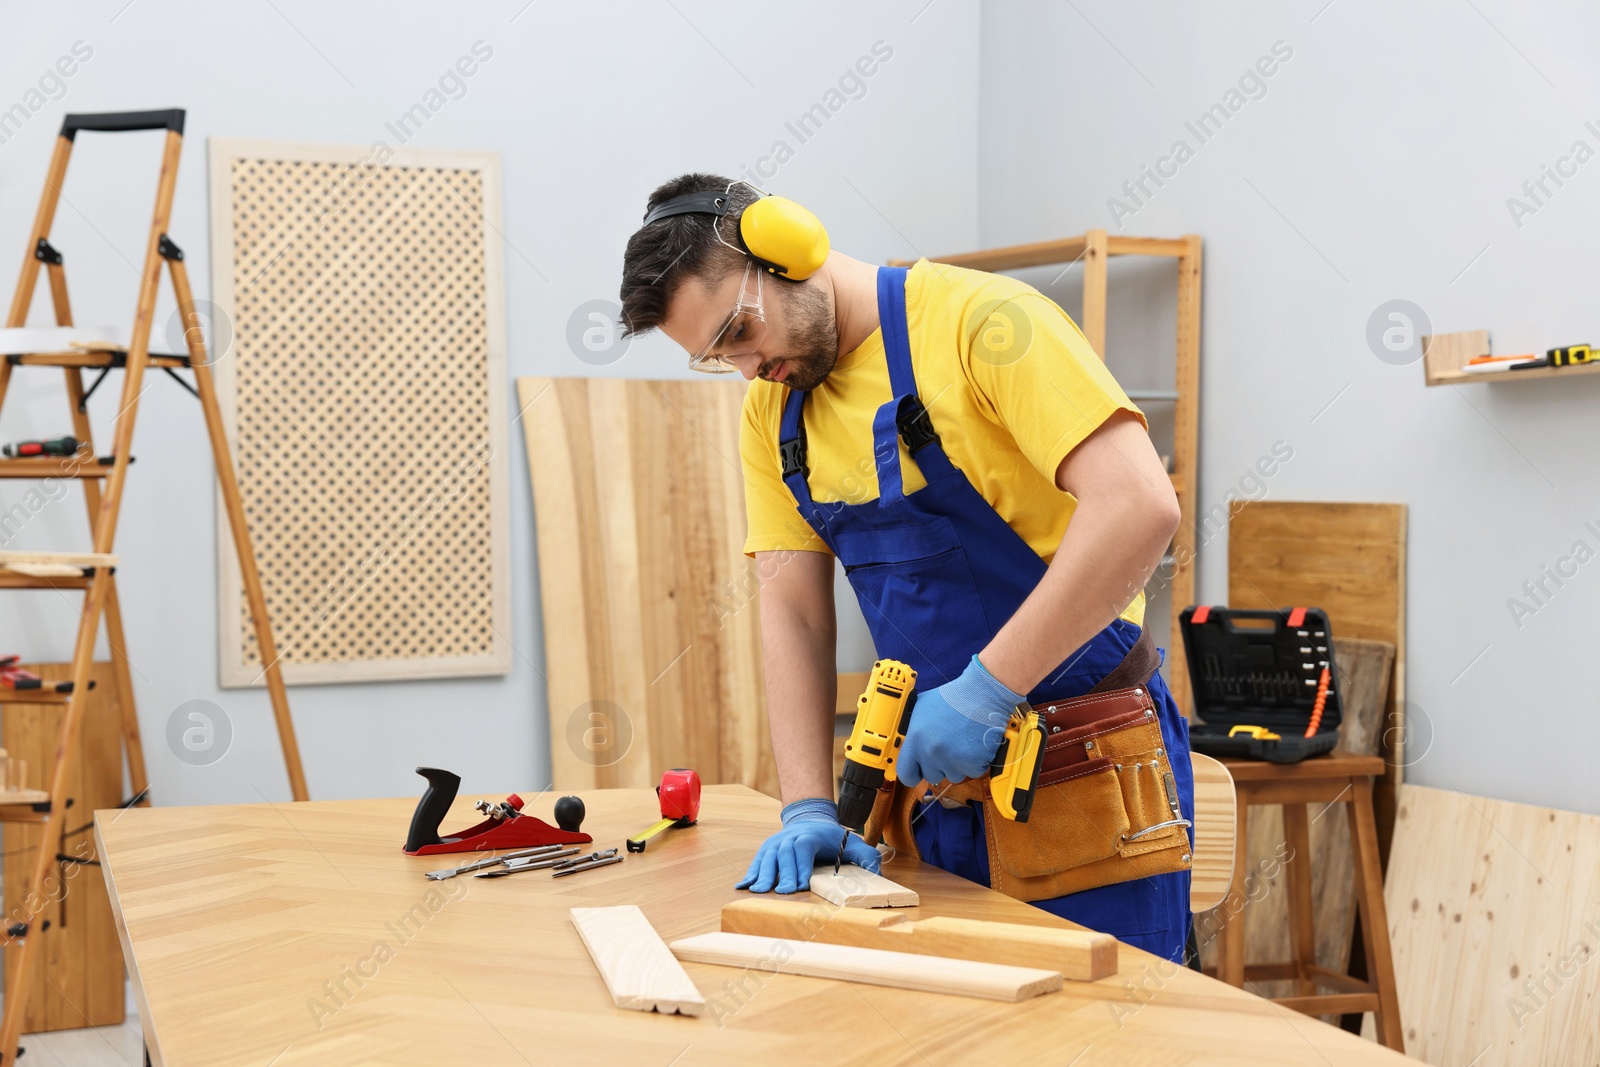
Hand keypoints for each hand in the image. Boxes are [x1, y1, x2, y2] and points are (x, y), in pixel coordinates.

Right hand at [736, 798, 881, 893]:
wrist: (809, 819)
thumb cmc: (832, 838)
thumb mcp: (852, 842)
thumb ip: (866, 856)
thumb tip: (877, 871)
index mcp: (811, 836)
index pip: (804, 849)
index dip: (801, 866)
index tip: (800, 885)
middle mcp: (790, 838)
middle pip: (784, 854)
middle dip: (782, 874)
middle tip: (780, 893)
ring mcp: (777, 843)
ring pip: (767, 857)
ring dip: (762, 874)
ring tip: (758, 891)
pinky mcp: (767, 850)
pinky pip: (757, 861)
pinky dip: (750, 873)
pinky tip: (743, 886)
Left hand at [897, 654, 1023, 786]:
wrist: (982, 694)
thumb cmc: (953, 698)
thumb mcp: (921, 707)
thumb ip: (911, 729)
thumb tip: (905, 742)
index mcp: (916, 739)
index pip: (906, 773)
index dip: (913, 774)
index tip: (919, 771)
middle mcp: (931, 752)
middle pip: (931, 776)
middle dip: (939, 766)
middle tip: (948, 747)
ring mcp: (952, 759)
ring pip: (953, 776)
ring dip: (958, 764)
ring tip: (962, 742)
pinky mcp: (973, 763)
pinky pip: (972, 772)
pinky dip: (976, 762)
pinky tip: (974, 744)